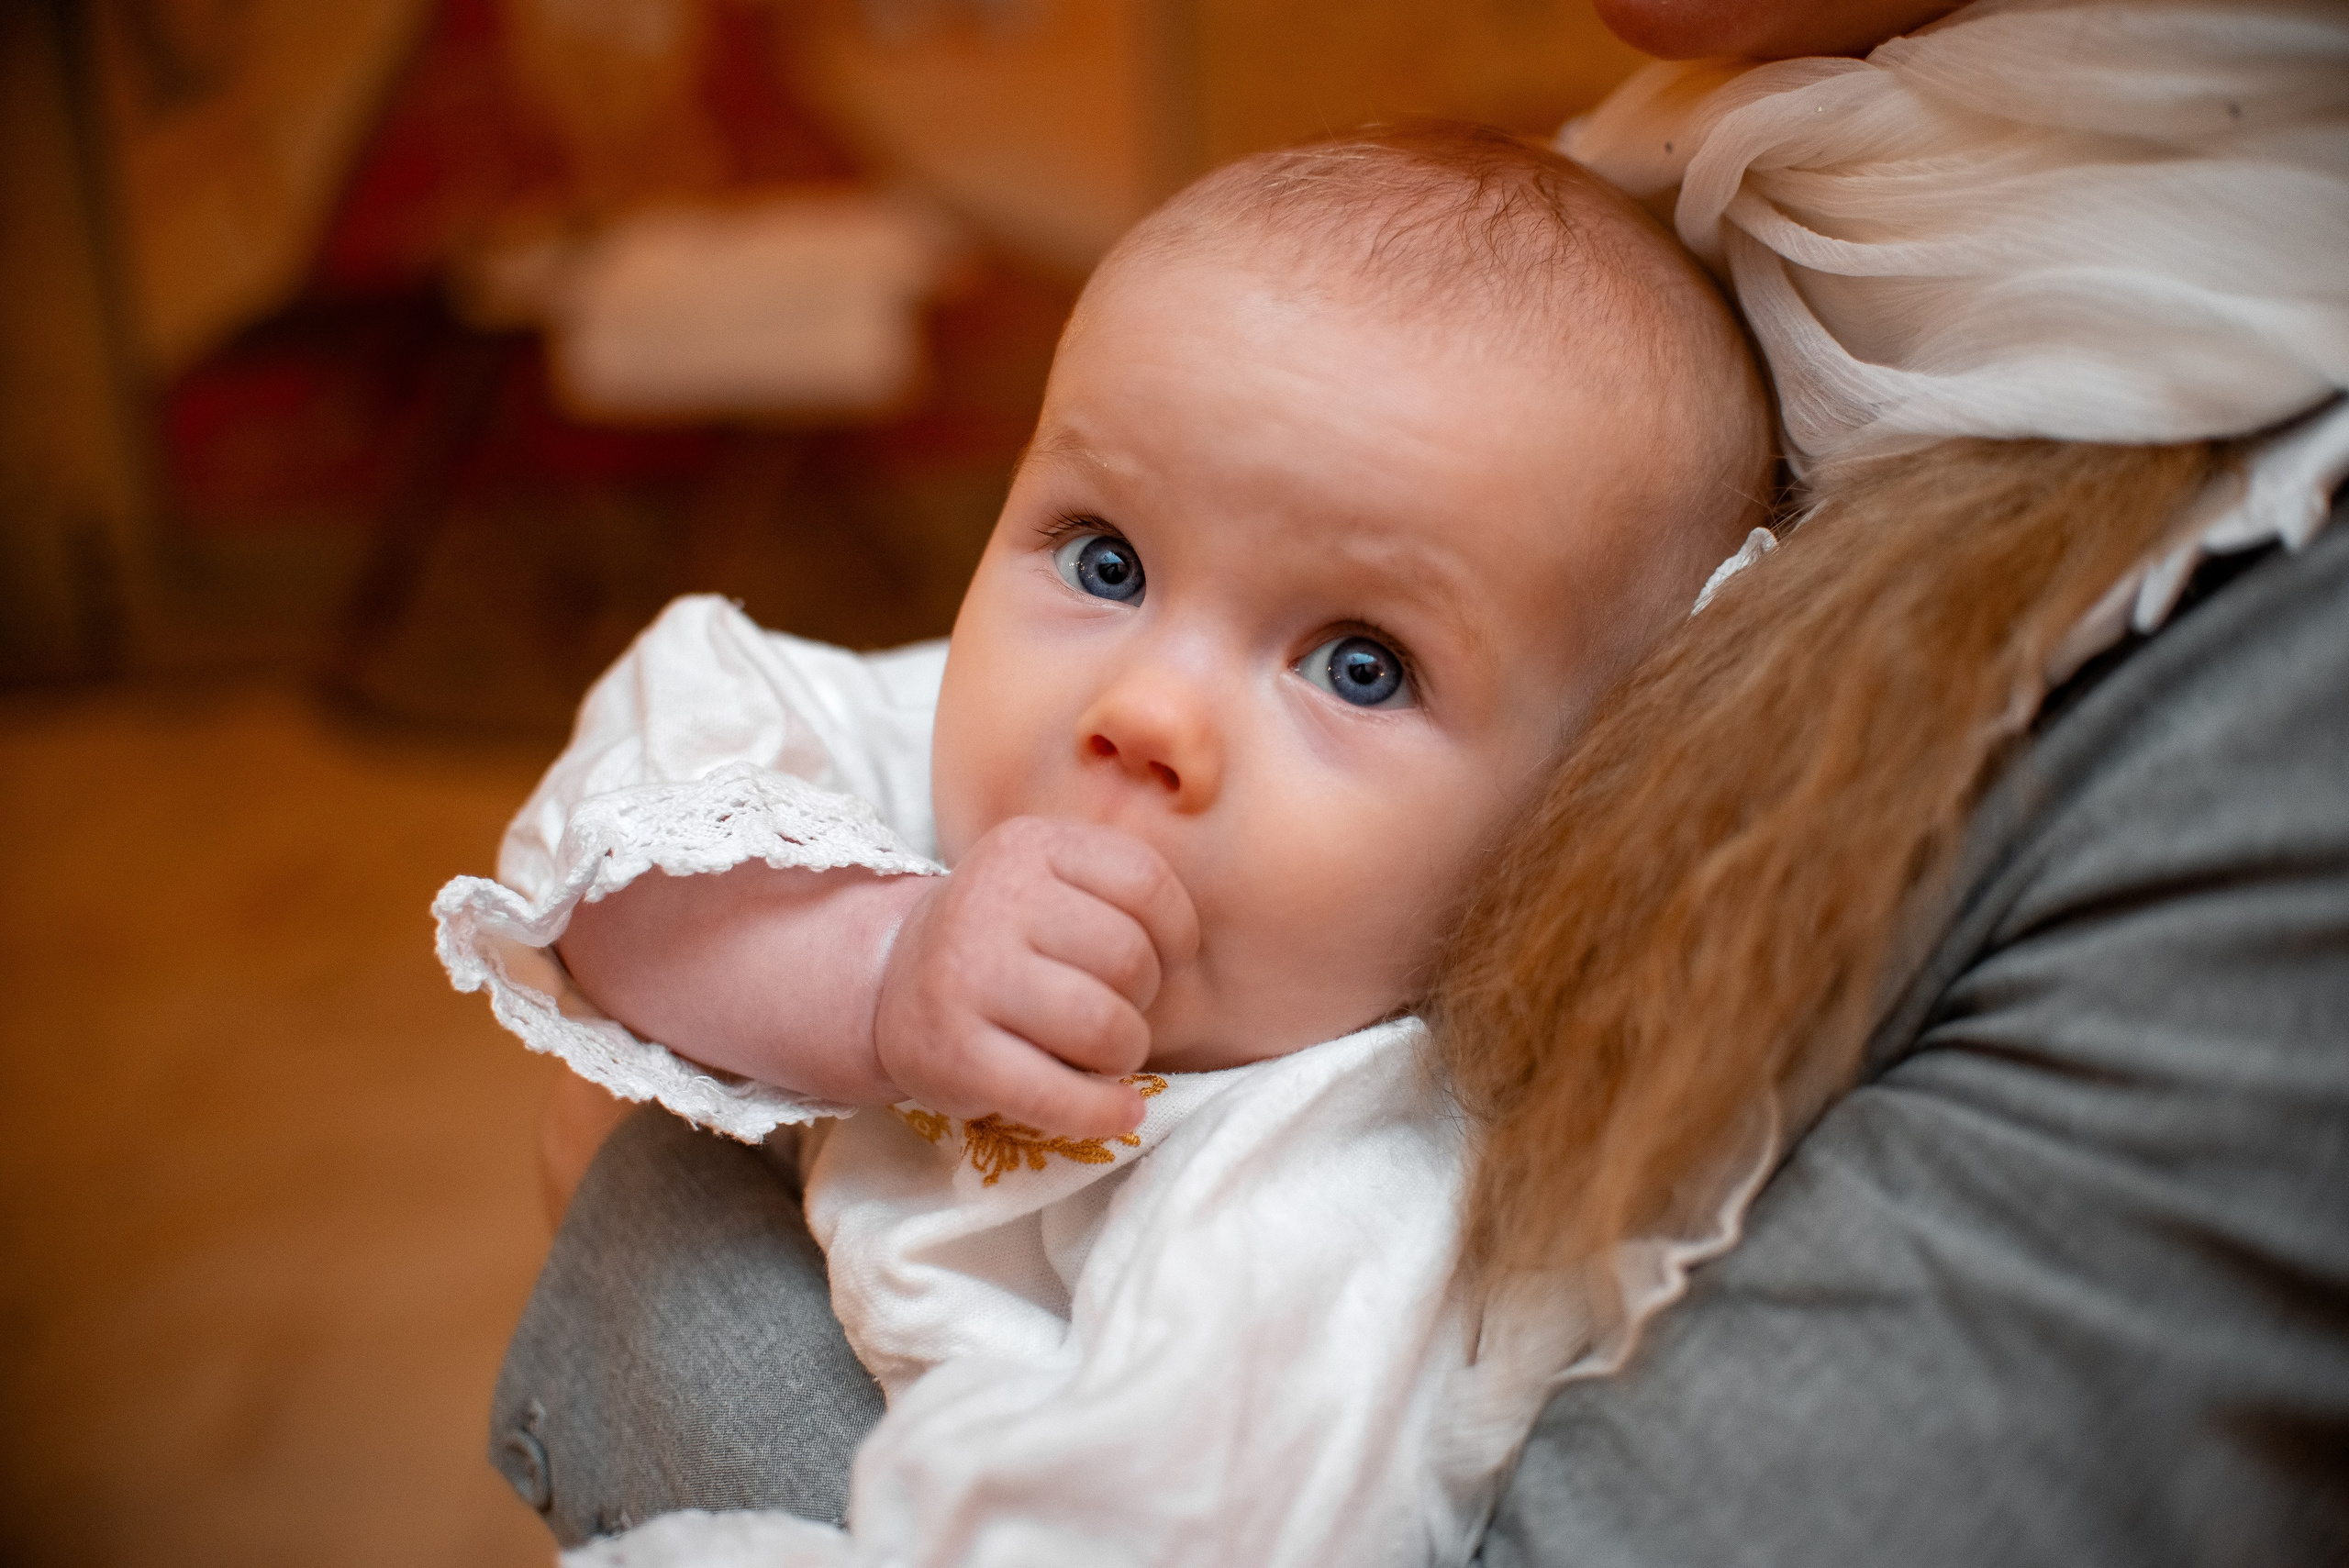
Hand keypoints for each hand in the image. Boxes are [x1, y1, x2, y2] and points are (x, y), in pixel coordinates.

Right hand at [874, 817, 1198, 1137]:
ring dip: (1125, 1052)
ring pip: (1104, 1026)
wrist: (891, 983)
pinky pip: (1060, 1096)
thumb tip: (1193, 952)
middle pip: (1129, 957)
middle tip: (1116, 1008)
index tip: (1164, 957)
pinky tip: (1118, 1109)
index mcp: (1029, 847)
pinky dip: (1104, 1111)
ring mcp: (967, 979)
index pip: (1145, 880)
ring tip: (1105, 1053)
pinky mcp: (956, 1056)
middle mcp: (992, 903)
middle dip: (1143, 997)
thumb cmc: (1003, 937)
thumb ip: (1116, 890)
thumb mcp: (1048, 879)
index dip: (1176, 932)